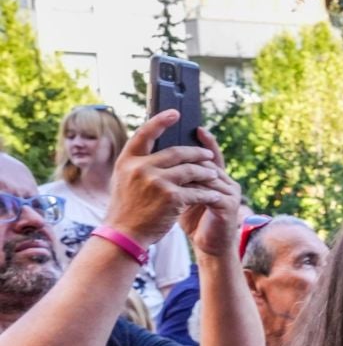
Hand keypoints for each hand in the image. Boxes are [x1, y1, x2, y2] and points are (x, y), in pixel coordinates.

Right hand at [102, 112, 226, 246]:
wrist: (124, 233)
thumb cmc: (127, 207)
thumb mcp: (124, 179)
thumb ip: (139, 164)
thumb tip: (158, 148)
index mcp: (127, 160)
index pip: (144, 134)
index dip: (160, 121)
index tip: (175, 112)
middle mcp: (140, 167)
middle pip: (176, 152)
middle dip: (196, 153)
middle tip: (208, 155)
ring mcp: (156, 181)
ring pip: (190, 170)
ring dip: (206, 172)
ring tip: (214, 175)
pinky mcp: (171, 197)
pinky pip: (197, 190)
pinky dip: (207, 193)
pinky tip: (214, 195)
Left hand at [176, 128, 244, 258]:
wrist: (210, 246)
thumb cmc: (194, 221)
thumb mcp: (182, 195)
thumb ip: (178, 178)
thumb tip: (156, 158)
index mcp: (217, 178)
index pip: (211, 155)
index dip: (205, 142)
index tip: (196, 127)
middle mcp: (228, 182)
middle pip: (208, 162)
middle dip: (191, 154)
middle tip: (174, 145)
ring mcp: (231, 193)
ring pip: (208, 175)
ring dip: (188, 172)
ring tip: (169, 167)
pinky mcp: (229, 205)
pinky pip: (209, 191)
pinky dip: (193, 189)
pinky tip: (178, 187)